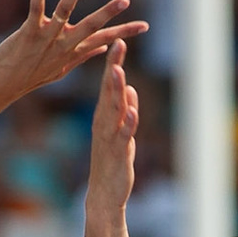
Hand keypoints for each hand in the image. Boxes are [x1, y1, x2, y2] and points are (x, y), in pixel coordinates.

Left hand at [0, 0, 146, 103]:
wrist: (3, 86)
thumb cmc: (31, 75)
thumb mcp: (61, 68)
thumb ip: (83, 55)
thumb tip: (103, 49)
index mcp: (74, 51)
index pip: (105, 40)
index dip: (125, 32)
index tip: (145, 26)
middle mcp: (64, 45)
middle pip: (91, 27)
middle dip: (108, 13)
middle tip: (125, 0)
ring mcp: (47, 39)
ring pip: (64, 13)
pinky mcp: (29, 33)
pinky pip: (36, 11)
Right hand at [87, 37, 139, 208]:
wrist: (104, 194)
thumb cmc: (112, 162)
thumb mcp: (120, 132)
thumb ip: (125, 110)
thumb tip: (130, 89)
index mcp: (105, 116)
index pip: (109, 85)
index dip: (114, 63)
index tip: (120, 41)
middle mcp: (104, 122)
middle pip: (110, 90)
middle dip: (114, 67)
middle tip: (118, 43)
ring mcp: (110, 137)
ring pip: (114, 109)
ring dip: (116, 90)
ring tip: (119, 70)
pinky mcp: (118, 152)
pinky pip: (123, 135)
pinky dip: (128, 122)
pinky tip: (132, 110)